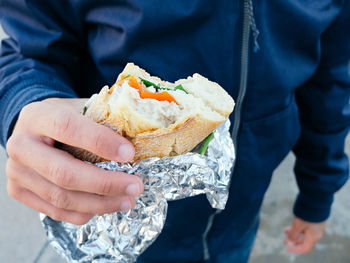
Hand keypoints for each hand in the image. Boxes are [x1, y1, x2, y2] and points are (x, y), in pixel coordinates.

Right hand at [6, 98, 143, 224]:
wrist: (34, 129)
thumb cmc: (65, 118)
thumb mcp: (81, 109)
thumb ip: (103, 121)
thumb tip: (139, 141)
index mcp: (36, 117)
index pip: (67, 128)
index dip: (99, 142)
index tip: (129, 153)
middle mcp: (20, 145)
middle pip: (64, 173)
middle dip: (106, 184)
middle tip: (136, 186)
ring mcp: (16, 172)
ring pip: (61, 197)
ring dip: (100, 203)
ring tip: (128, 200)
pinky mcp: (19, 192)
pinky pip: (54, 211)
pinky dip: (83, 213)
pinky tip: (105, 207)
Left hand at [284, 216, 325, 253]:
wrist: (316, 199)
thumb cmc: (307, 213)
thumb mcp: (297, 225)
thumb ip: (293, 234)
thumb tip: (290, 241)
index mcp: (314, 236)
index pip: (305, 248)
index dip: (296, 249)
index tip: (287, 247)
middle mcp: (317, 233)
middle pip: (305, 242)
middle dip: (294, 242)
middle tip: (285, 241)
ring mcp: (317, 226)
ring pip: (305, 234)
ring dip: (295, 233)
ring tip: (285, 230)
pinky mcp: (315, 220)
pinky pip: (307, 228)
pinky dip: (298, 228)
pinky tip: (292, 225)